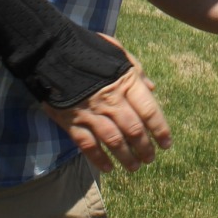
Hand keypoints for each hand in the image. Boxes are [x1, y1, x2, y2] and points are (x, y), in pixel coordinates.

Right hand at [44, 39, 171, 172]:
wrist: (51, 51)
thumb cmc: (88, 50)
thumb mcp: (117, 52)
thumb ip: (136, 70)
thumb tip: (152, 88)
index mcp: (125, 82)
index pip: (149, 111)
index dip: (160, 129)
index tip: (167, 144)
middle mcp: (111, 100)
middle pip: (133, 130)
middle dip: (144, 148)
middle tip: (150, 159)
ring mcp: (91, 112)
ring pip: (113, 141)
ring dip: (126, 157)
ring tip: (134, 167)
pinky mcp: (72, 121)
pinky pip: (88, 145)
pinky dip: (99, 159)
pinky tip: (108, 168)